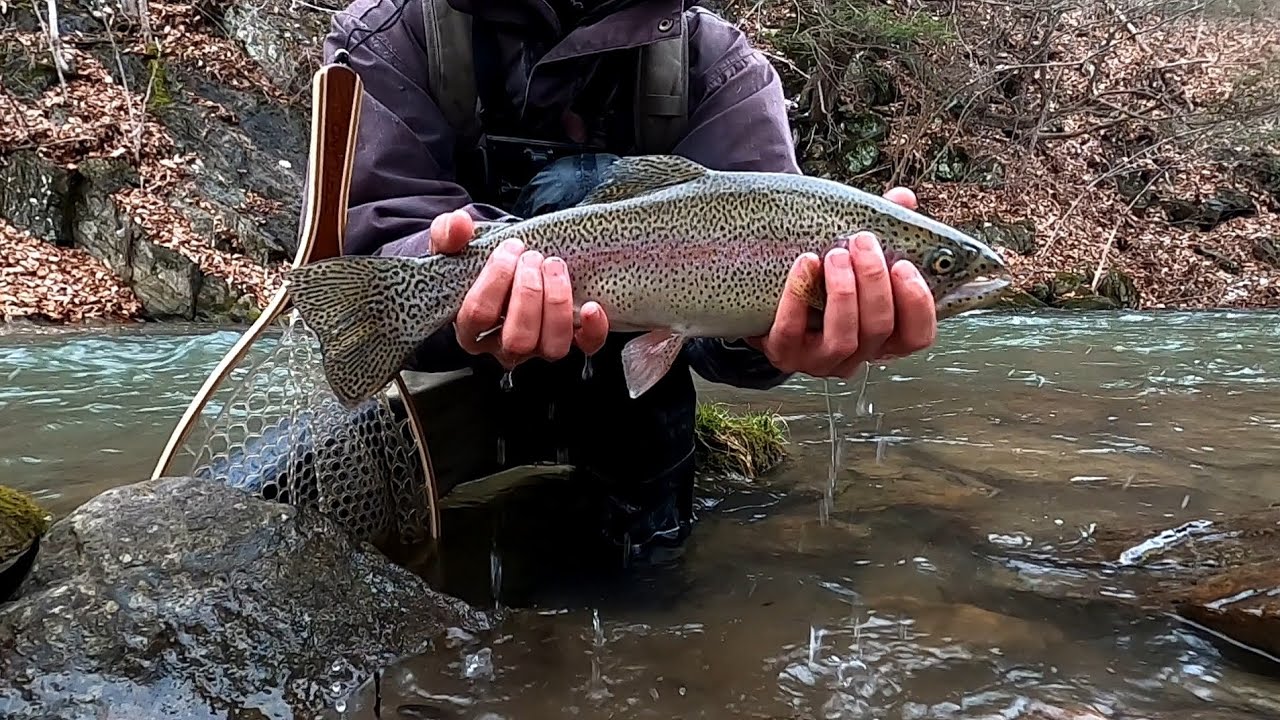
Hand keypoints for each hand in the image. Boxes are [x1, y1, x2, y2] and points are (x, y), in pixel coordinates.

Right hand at [428, 209, 608, 368]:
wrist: (506, 263)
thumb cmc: (479, 261)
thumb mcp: (456, 246)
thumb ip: (448, 234)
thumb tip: (459, 224)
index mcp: (470, 328)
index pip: (479, 317)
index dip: (494, 282)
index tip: (509, 249)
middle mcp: (503, 346)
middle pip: (518, 339)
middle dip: (528, 294)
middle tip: (533, 257)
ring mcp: (538, 347)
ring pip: (551, 347)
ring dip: (556, 305)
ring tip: (554, 267)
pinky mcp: (569, 341)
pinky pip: (586, 347)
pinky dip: (593, 331)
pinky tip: (592, 305)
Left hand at [746, 187, 937, 377]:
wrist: (770, 300)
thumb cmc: (823, 279)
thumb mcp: (857, 256)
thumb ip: (885, 230)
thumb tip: (903, 198)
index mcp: (884, 334)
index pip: (917, 336)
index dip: (917, 304)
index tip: (904, 265)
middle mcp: (858, 354)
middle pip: (880, 328)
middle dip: (874, 282)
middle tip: (862, 241)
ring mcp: (821, 360)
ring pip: (844, 339)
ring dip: (843, 292)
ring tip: (836, 254)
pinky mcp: (784, 354)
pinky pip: (790, 333)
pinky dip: (797, 297)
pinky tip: (805, 263)